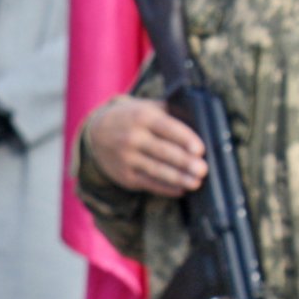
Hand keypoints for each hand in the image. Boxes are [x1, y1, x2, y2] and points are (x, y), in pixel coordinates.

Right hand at [85, 96, 206, 196]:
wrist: (96, 134)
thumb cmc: (132, 118)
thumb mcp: (146, 108)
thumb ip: (170, 113)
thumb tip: (201, 124)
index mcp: (142, 117)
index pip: (166, 128)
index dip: (184, 139)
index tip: (200, 149)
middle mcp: (132, 138)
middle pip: (162, 152)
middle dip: (184, 162)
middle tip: (202, 169)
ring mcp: (127, 159)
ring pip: (156, 170)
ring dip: (178, 178)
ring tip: (195, 183)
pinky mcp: (125, 176)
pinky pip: (148, 184)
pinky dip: (165, 188)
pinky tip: (180, 190)